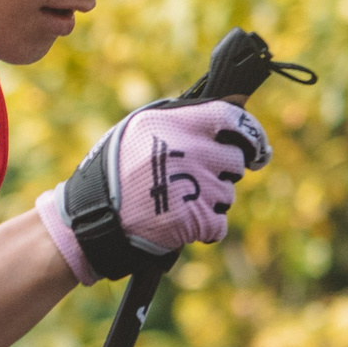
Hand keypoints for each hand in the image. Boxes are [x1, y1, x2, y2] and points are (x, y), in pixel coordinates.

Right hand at [35, 97, 266, 283]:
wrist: (92, 220)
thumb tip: (221, 117)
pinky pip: (219, 224)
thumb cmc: (112, 174)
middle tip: (194, 182)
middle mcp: (189, 150)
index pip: (233, 119)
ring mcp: (195, 186)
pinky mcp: (196, 220)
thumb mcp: (137, 131)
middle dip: (222, 173)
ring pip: (228, 195)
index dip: (251, 134)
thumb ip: (177, 120)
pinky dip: (204, 229)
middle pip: (235, 161)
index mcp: (176, 124)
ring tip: (176, 204)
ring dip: (210, 202)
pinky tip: (179, 225)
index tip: (256, 148)